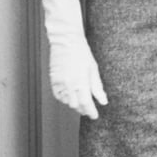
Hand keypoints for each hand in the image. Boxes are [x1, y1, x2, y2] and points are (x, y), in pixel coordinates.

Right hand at [33, 0, 106, 118]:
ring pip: (66, 102)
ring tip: (82, 103)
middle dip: (83, 109)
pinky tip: (71, 96)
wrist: (66, 41)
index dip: (91, 111)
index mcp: (80, 82)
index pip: (86, 103)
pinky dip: (65, 98)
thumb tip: (103, 101)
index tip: (95, 116)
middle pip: (76, 105)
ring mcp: (59, 83)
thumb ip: (98, 87)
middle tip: (89, 110)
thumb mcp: (94, 70)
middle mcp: (68, 84)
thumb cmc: (82, 53)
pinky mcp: (53, 80)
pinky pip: (58, 95)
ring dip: (74, 104)